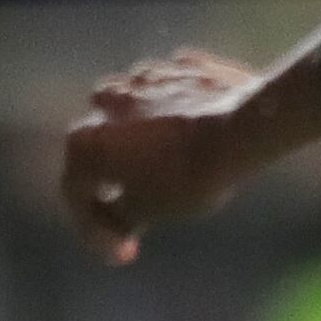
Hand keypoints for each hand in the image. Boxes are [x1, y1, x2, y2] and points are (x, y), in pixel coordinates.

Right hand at [59, 49, 265, 263]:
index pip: (76, 193)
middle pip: (98, 147)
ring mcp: (142, 78)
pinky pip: (170, 93)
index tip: (121, 253)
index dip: (94, 230)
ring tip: (164, 163)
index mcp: (84, 140)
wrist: (243, 127)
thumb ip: (119, 218)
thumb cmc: (189, 175)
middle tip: (134, 205)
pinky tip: (193, 129)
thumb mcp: (150, 210)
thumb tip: (113, 225)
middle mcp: (102, 103)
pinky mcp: (182, 67)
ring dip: (137, 137)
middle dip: (111, 178)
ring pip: (129, 112)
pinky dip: (174, 111)